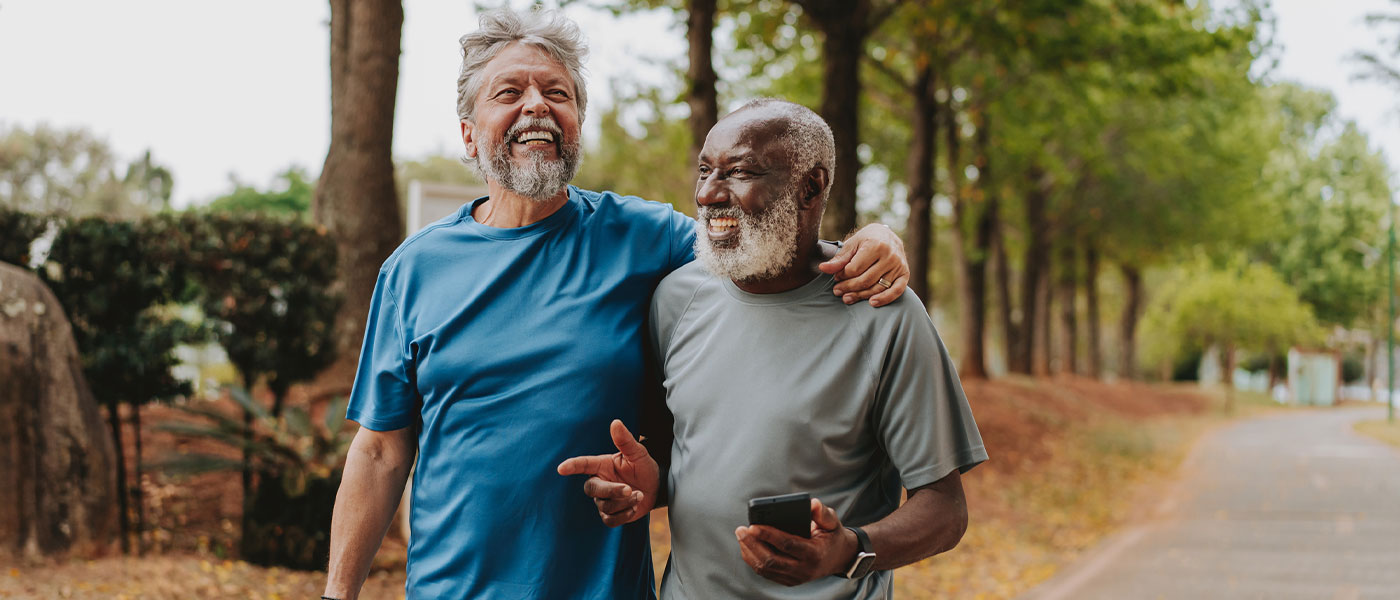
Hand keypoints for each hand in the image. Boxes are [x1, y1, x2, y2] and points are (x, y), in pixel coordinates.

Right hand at [557, 420, 659, 526]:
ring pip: (604, 505)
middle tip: (630, 489)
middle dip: (611, 491)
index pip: (584, 464)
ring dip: (625, 502)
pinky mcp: (610, 514)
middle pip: (592, 489)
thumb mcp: (638, 453)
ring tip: (640, 494)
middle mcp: (599, 482)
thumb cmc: (644, 467)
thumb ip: (625, 441)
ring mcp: (603, 499)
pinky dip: (625, 515)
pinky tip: (635, 507)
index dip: (572, 466)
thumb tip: (615, 423)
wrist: (656, 487)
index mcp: (602, 465)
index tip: (561, 468)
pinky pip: (610, 520)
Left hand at [735, 498, 856, 585]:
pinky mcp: (788, 580)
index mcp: (814, 554)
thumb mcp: (832, 522)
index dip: (769, 535)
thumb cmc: (832, 536)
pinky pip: (766, 572)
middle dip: (753, 544)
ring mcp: (795, 578)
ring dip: (750, 552)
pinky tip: (746, 546)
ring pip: (766, 568)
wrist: (839, 558)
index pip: (787, 545)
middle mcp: (804, 569)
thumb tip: (812, 504)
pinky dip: (753, 560)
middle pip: (771, 560)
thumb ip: (823, 513)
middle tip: (741, 529)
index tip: (753, 525)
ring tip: (741, 535)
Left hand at [819, 224, 908, 306]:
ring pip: (878, 287)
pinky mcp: (905, 275)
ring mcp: (899, 266)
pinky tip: (872, 303)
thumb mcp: (852, 244)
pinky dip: (885, 299)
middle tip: (837, 291)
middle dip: (848, 287)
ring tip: (847, 298)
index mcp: (876, 245)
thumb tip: (823, 268)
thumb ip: (839, 259)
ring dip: (861, 296)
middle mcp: (890, 256)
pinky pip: (896, 291)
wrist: (888, 235)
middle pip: (865, 280)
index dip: (843, 275)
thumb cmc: (867, 239)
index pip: (855, 269)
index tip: (836, 277)